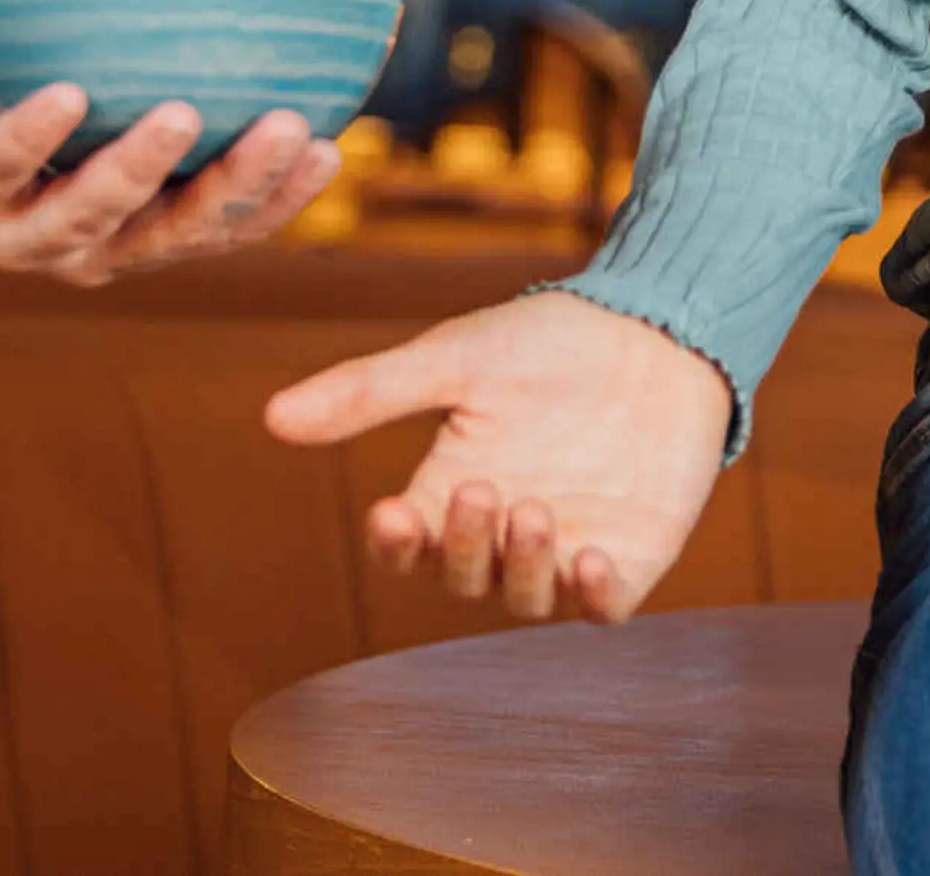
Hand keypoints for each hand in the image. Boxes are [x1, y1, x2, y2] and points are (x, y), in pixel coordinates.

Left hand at [0, 46, 335, 280]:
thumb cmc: (24, 102)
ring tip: (183, 112)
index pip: (224, 227)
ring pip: (86, 217)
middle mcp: (85, 246)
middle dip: (232, 186)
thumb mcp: (111, 85)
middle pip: (169, 234)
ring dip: (137, 169)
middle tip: (283, 127)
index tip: (329, 147)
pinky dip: (33, 134)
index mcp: (137, 227)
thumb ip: (179, 54)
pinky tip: (66, 96)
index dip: (279, 200)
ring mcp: (15, 230)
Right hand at [265, 294, 729, 622]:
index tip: (388, 512)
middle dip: (463, 544)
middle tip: (478, 489)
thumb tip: (272, 417)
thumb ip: (372, 391)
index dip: (395, 542)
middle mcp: (504, 533)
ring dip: (520, 566)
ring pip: (526, 598)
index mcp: (453, 491)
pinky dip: (592, 597)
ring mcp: (567, 550)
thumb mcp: (457, 357)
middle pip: (463, 576)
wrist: (656, 324)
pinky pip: (604, 606)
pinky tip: (586, 563)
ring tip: (530, 510)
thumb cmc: (550, 342)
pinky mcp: (629, 557)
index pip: (407, 544)